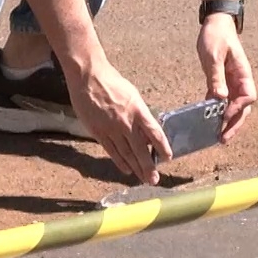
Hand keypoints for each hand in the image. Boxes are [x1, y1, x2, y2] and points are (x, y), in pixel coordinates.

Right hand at [67, 60, 171, 185]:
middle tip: (154, 180)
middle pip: (140, 149)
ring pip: (126, 153)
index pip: (154, 132)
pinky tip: (126, 170)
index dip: (162, 147)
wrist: (88, 77)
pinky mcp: (98, 132)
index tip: (168, 158)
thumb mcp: (132, 94)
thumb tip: (146, 132)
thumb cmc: (112, 82)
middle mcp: (126, 121)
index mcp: (138, 109)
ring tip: (143, 179)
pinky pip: (111, 150)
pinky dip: (119, 162)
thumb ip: (140, 113)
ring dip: (135, 168)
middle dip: (148, 166)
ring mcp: (111, 128)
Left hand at [197, 14, 256, 141]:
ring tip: (218, 136)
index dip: (238, 109)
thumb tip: (220, 99)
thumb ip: (217, 77)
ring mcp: (232, 81)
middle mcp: (240, 80)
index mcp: (243, 73)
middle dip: (235, 123)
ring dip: (227, 121)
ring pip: (234, 106)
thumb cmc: (216, 36)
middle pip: (243, 107)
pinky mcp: (222, 80)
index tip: (224, 116)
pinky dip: (217, 111)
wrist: (216, 22)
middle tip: (223, 138)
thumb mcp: (213, 56)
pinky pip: (223, 100)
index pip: (248, 97)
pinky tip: (208, 121)